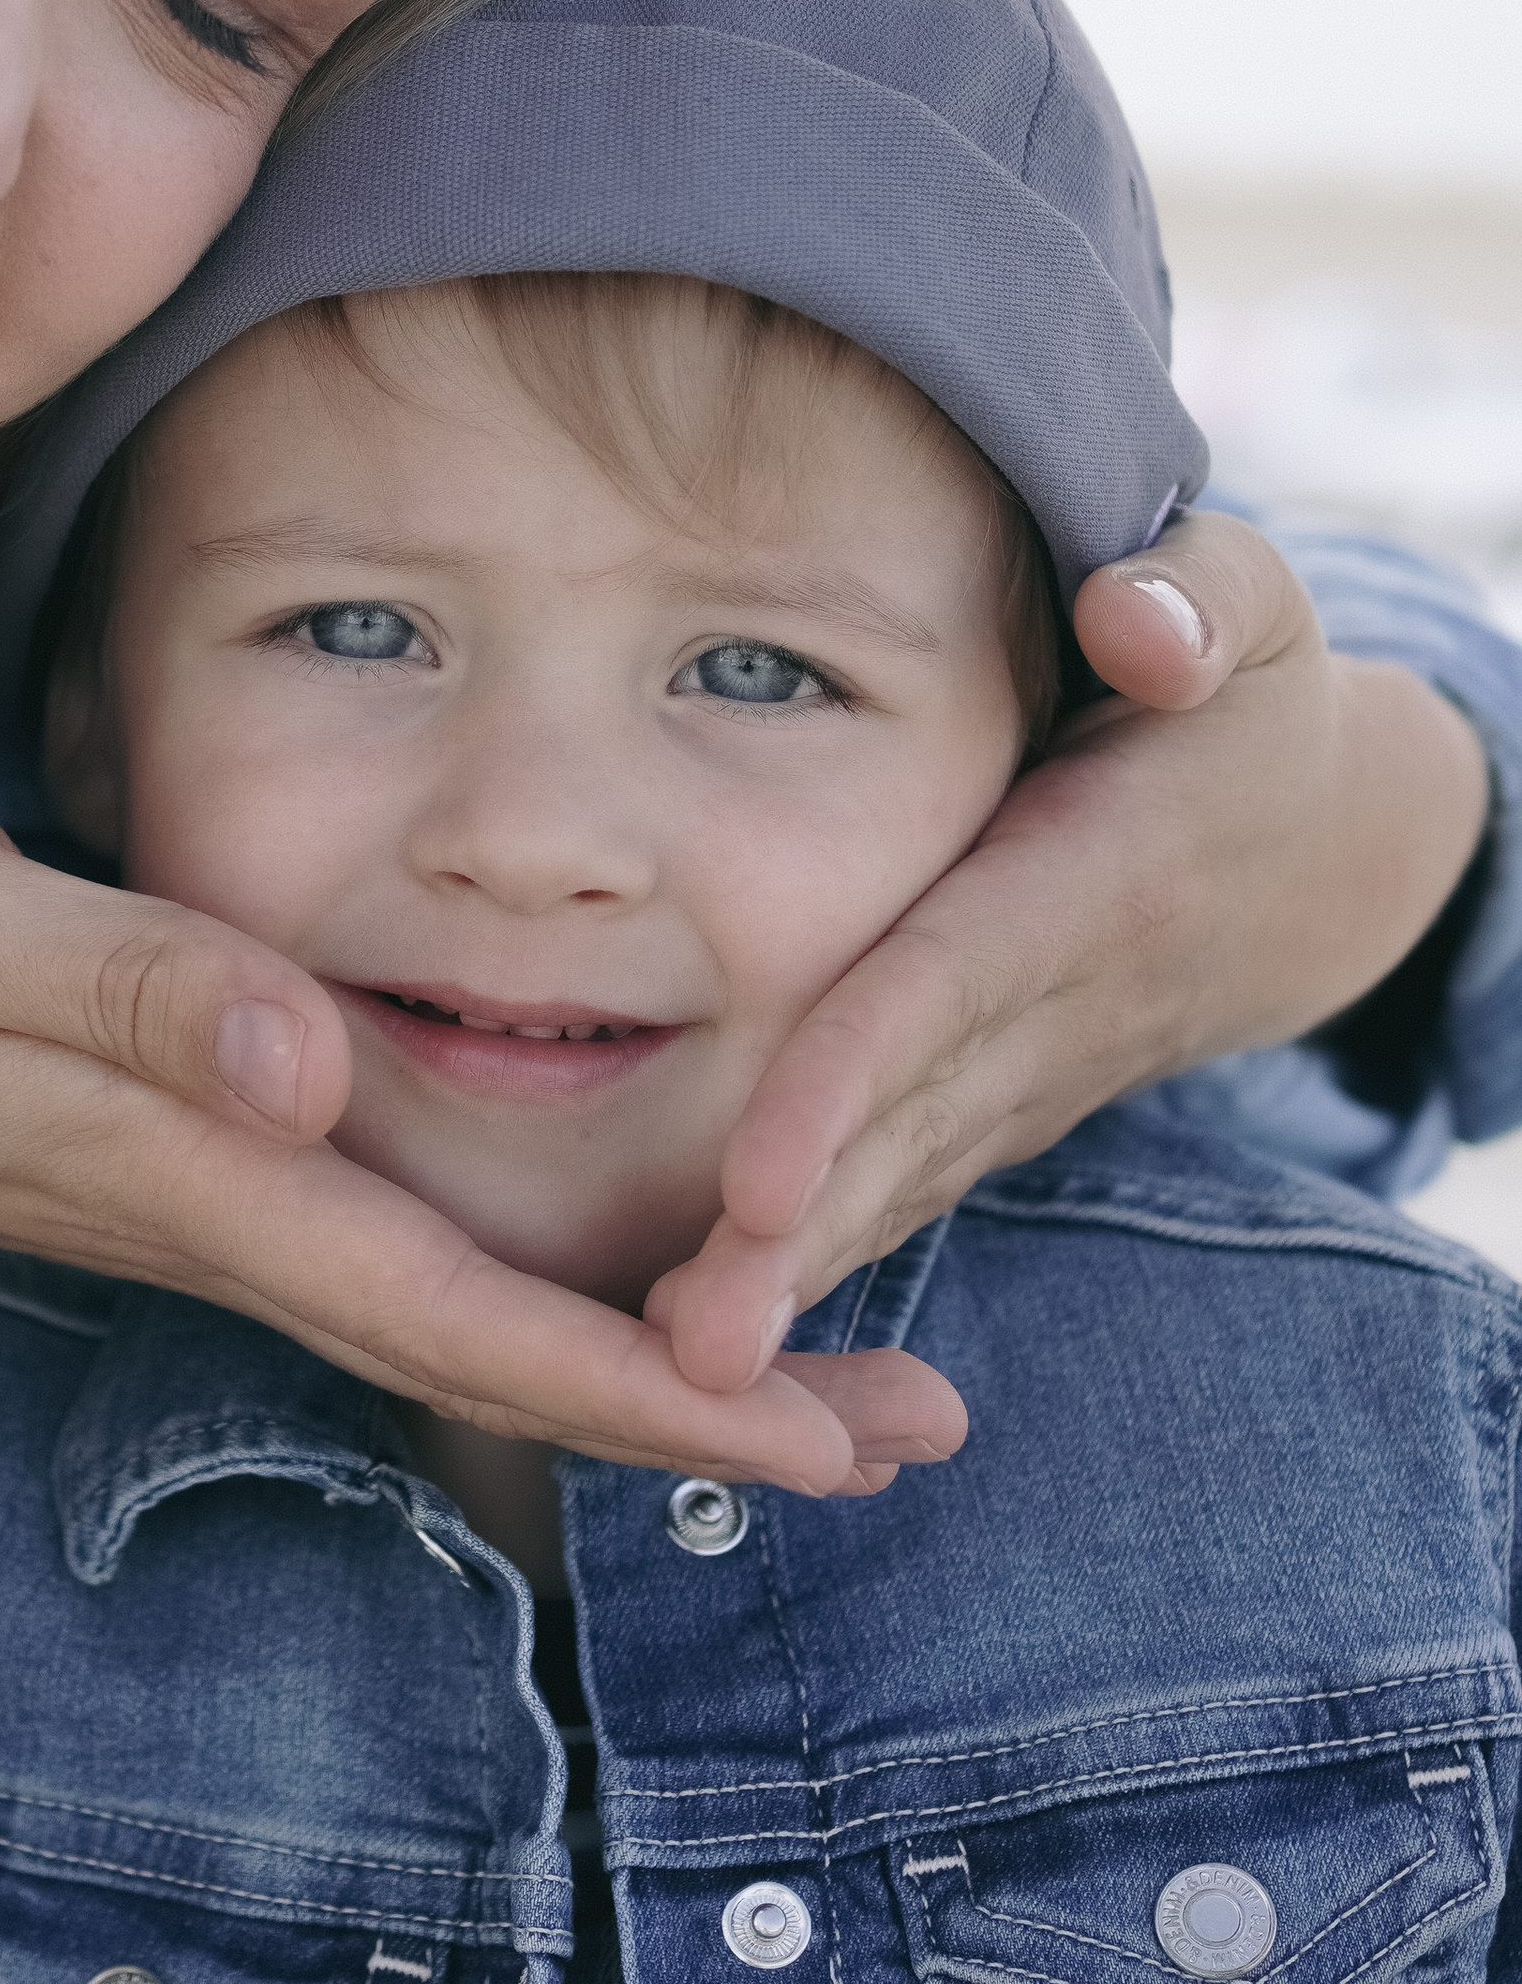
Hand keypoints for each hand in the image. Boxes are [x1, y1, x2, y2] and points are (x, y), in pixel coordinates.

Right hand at [0, 769, 965, 1494]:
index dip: (645, 1383)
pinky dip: (536, 1291)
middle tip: (917, 1430)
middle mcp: (220, 1212)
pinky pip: (398, 1256)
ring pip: (461, 1314)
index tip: (820, 1436)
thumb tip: (302, 1065)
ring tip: (825, 1381)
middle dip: (706, 1407)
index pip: (454, 1311)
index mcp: (191, 1169)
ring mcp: (203, 1200)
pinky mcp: (187, 1158)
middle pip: (495, 1349)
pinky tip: (609, 1276)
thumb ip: (107, 985)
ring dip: (644, 1358)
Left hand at [655, 516, 1492, 1394]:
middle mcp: (1050, 1007)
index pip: (945, 993)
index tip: (753, 1185)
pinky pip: (900, 1191)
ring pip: (897, 1188)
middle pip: (906, 1132)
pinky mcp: (992, 1103)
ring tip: (670, 1381)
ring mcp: (1023, 1074)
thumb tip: (1130, 620)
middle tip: (687, 1358)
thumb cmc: (1240, 698)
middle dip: (799, 1246)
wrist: (1314, 848)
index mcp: (1083, 882)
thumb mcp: (1246, 612)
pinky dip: (812, 1272)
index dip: (850, 1085)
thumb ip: (1193, 601)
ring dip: (792, 1289)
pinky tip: (695, 1343)